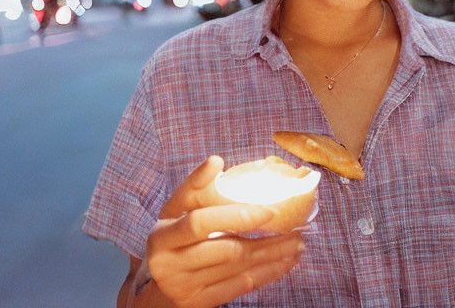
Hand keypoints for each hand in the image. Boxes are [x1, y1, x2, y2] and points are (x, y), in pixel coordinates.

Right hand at [145, 156, 304, 307]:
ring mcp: (186, 288)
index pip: (200, 224)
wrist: (157, 287)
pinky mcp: (201, 303)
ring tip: (297, 243)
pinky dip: (267, 274)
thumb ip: (194, 185)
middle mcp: (171, 265)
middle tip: (295, 228)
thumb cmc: (172, 238)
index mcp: (163, 236)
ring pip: (239, 270)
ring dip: (273, 256)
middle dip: (266, 241)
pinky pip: (241, 288)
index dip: (235, 216)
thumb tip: (216, 161)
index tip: (268, 211)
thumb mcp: (174, 210)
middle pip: (226, 250)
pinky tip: (285, 262)